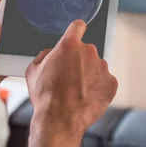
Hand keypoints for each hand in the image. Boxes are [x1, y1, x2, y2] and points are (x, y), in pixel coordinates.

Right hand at [25, 20, 117, 139]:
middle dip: (79, 60)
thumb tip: (51, 54)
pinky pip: (105, 81)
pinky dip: (98, 87)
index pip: (78, 26)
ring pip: (96, 66)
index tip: (77, 33)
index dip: (76, 30)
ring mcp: (102, 67)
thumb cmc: (46, 96)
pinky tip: (87, 97)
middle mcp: (89, 52)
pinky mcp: (111, 83)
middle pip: (86, 50)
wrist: (60, 120)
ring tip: (77, 91)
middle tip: (69, 77)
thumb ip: (44, 55)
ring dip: (89, 74)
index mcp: (70, 45)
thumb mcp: (33, 70)